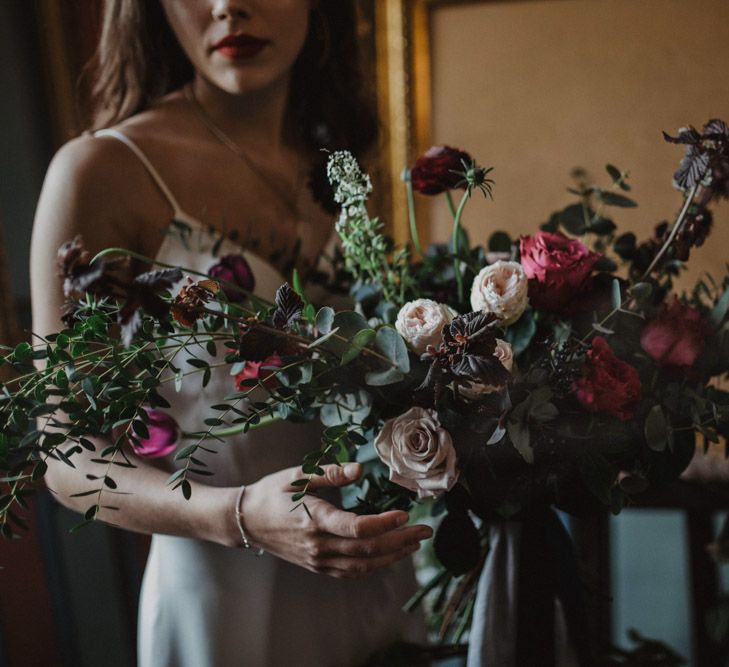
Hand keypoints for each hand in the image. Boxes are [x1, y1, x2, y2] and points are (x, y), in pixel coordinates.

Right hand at [240, 462, 431, 577]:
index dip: (385, 523)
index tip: (405, 513)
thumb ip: (329, 473)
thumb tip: (359, 469)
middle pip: (368, 549)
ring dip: (392, 556)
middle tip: (425, 531)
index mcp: (314, 520)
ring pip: (362, 565)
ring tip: (413, 544)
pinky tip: (388, 556)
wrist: (245, 520)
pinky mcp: (317, 566)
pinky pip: (350, 572)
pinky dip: (373, 566)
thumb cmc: (271, 493)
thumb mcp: (297, 474)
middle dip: (401, 541)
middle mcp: (318, 545)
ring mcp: (317, 559)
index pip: (358, 528)